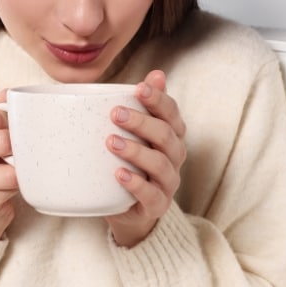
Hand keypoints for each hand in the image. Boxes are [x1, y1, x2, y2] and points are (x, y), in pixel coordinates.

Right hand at [0, 90, 18, 239]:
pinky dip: (16, 189)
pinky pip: (11, 190)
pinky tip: (6, 189)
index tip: (11, 132)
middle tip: (15, 154)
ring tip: (11, 172)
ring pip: (10, 170)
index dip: (11, 123)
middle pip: (2, 140)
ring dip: (18, 171)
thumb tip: (9, 93)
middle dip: (17, 148)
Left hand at [105, 70, 186, 248]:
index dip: (158, 100)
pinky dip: (136, 183)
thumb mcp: (136, 135)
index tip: (138, 88)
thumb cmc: (132, 164)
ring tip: (111, 142)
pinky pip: (151, 194)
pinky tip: (118, 174)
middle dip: (141, 122)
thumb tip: (157, 73)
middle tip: (115, 113)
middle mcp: (174, 157)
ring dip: (136, 151)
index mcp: (171, 136)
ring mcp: (168, 182)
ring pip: (160, 163)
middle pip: (166, 135)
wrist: (129, 212)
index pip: (171, 113)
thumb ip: (143, 107)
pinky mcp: (156, 206)